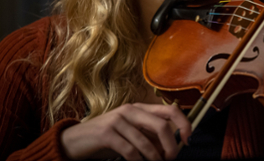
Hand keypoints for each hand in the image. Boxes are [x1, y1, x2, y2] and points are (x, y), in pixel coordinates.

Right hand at [60, 103, 191, 159]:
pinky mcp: (107, 133)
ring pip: (146, 142)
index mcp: (140, 108)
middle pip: (162, 126)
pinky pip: (130, 151)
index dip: (183, 123)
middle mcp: (131, 110)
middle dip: (171, 146)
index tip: (187, 139)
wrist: (76, 140)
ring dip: (154, 158)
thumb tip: (170, 146)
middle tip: (170, 159)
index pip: (170, 110)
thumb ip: (150, 136)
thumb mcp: (131, 133)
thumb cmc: (108, 138)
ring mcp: (118, 120)